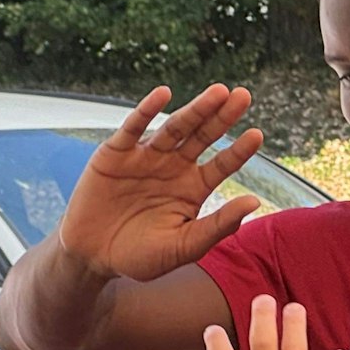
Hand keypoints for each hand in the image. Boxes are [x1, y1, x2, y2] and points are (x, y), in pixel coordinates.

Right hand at [56, 84, 265, 280]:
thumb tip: (254, 201)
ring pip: (175, 127)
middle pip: (203, 136)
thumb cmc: (141, 256)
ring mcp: (146, 157)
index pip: (222, 164)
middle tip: (243, 96)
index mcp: (193, 187)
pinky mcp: (116, 152)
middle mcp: (173, 167)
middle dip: (222, 116)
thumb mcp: (185, 246)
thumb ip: (218, 225)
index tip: (257, 135)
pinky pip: (133, 127)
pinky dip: (147, 110)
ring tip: (218, 92)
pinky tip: (164, 94)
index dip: (239, 150)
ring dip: (196, 109)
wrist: (92, 257)